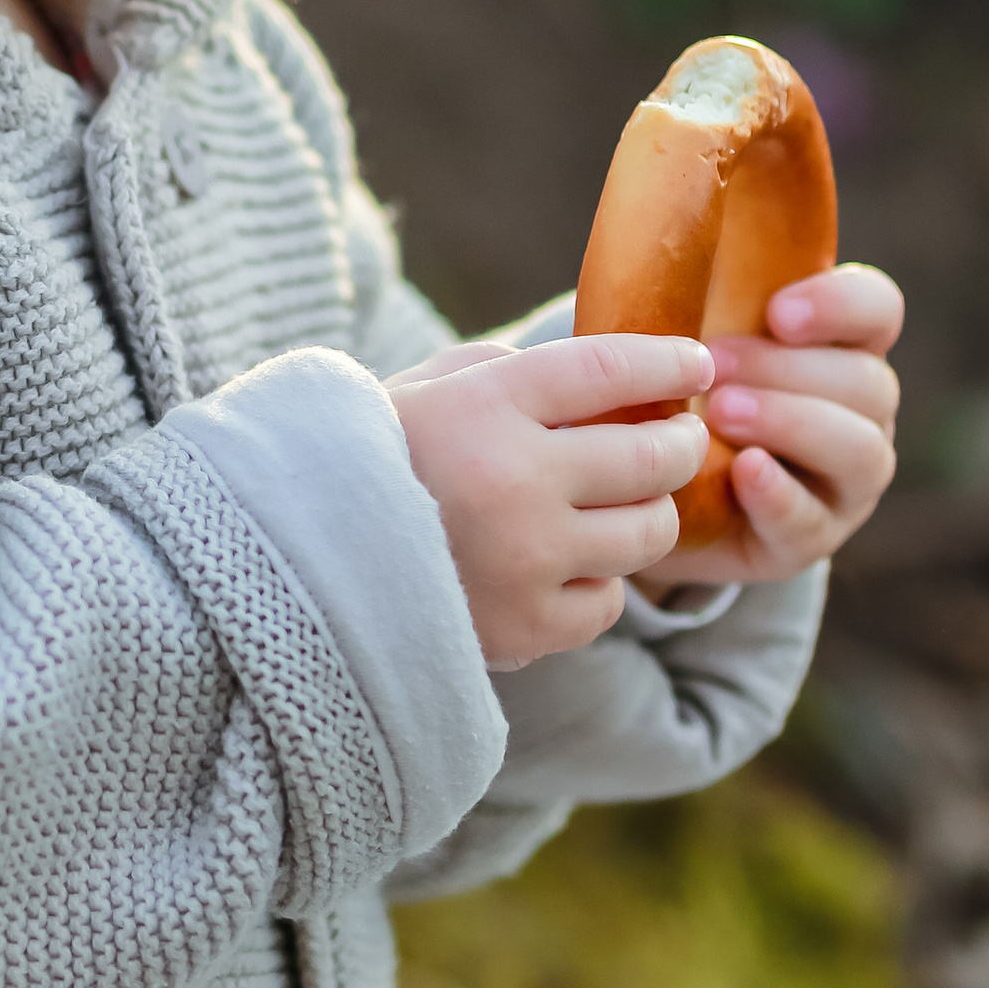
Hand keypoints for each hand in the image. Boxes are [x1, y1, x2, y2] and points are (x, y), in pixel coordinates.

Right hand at [385, 332, 715, 668]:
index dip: (667, 360)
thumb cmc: (366, 460)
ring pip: (650, 533)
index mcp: (485, 406)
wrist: (294, 563)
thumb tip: (599, 376)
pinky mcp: (527, 627)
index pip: (610, 368)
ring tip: (630, 503)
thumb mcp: (423, 388)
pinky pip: (609, 600)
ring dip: (650, 512)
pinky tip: (568, 564)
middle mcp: (515, 480)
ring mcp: (526, 560)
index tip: (695, 361)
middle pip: (652, 457)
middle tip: (680, 437)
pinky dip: (599, 581)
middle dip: (681, 441)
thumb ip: (505, 370)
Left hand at [649, 262, 903, 585]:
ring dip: (789, 423)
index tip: (779, 310)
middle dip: (789, 369)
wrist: (647, 495)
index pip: (877, 309)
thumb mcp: (683, 340)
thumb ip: (688, 294)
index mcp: (840, 346)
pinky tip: (743, 472)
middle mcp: (861, 410)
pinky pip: (812, 519)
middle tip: (715, 363)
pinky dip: (779, 494)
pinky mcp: (812, 538)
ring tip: (720, 413)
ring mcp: (846, 480)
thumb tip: (650, 222)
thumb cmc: (673, 393)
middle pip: (866, 381)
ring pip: (858, 448)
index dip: (841, 304)